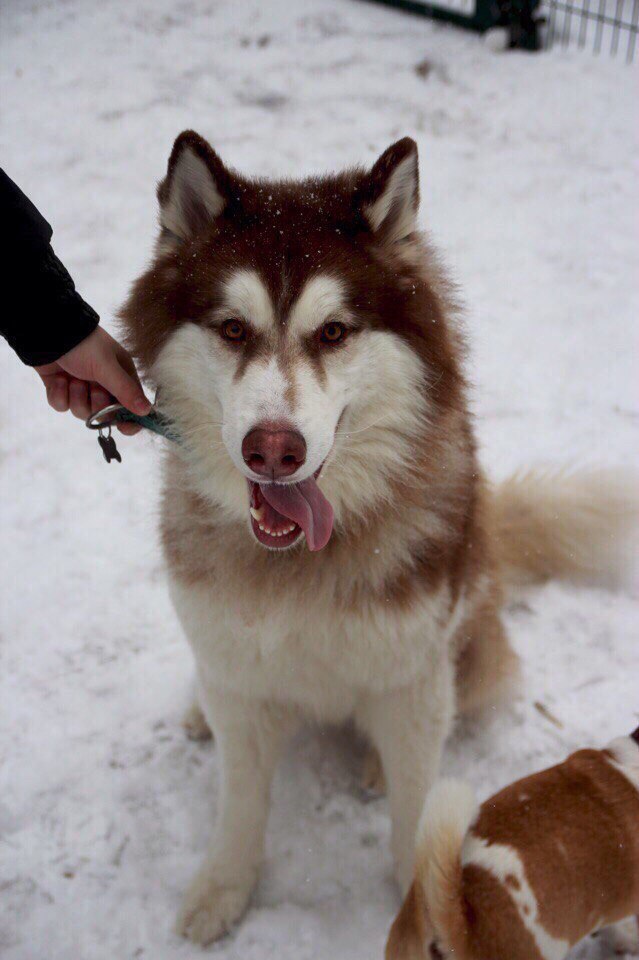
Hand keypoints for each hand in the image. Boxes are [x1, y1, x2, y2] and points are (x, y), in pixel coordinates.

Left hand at [34, 327, 150, 434]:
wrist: (48, 332)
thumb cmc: (84, 345)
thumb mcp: (107, 367)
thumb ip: (126, 390)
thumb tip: (147, 411)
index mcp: (120, 376)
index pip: (131, 405)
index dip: (129, 419)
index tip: (124, 427)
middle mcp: (103, 384)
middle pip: (104, 413)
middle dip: (95, 403)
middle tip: (92, 387)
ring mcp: (81, 387)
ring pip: (81, 411)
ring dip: (75, 396)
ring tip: (71, 378)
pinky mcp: (61, 389)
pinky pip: (62, 406)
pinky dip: (58, 394)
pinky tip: (58, 379)